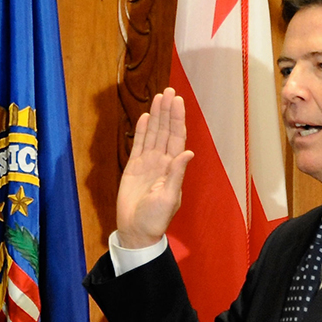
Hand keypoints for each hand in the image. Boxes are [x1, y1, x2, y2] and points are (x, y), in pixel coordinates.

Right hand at [117, 87, 193, 247]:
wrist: (136, 230)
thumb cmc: (154, 219)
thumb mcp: (169, 197)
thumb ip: (176, 174)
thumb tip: (188, 153)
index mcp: (172, 168)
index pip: (176, 137)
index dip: (177, 119)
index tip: (177, 101)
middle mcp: (161, 162)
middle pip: (165, 131)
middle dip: (167, 111)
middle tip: (168, 91)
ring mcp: (147, 164)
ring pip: (152, 134)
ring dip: (156, 116)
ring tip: (158, 97)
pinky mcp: (133, 168)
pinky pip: (138, 145)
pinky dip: (141, 131)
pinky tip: (144, 117)